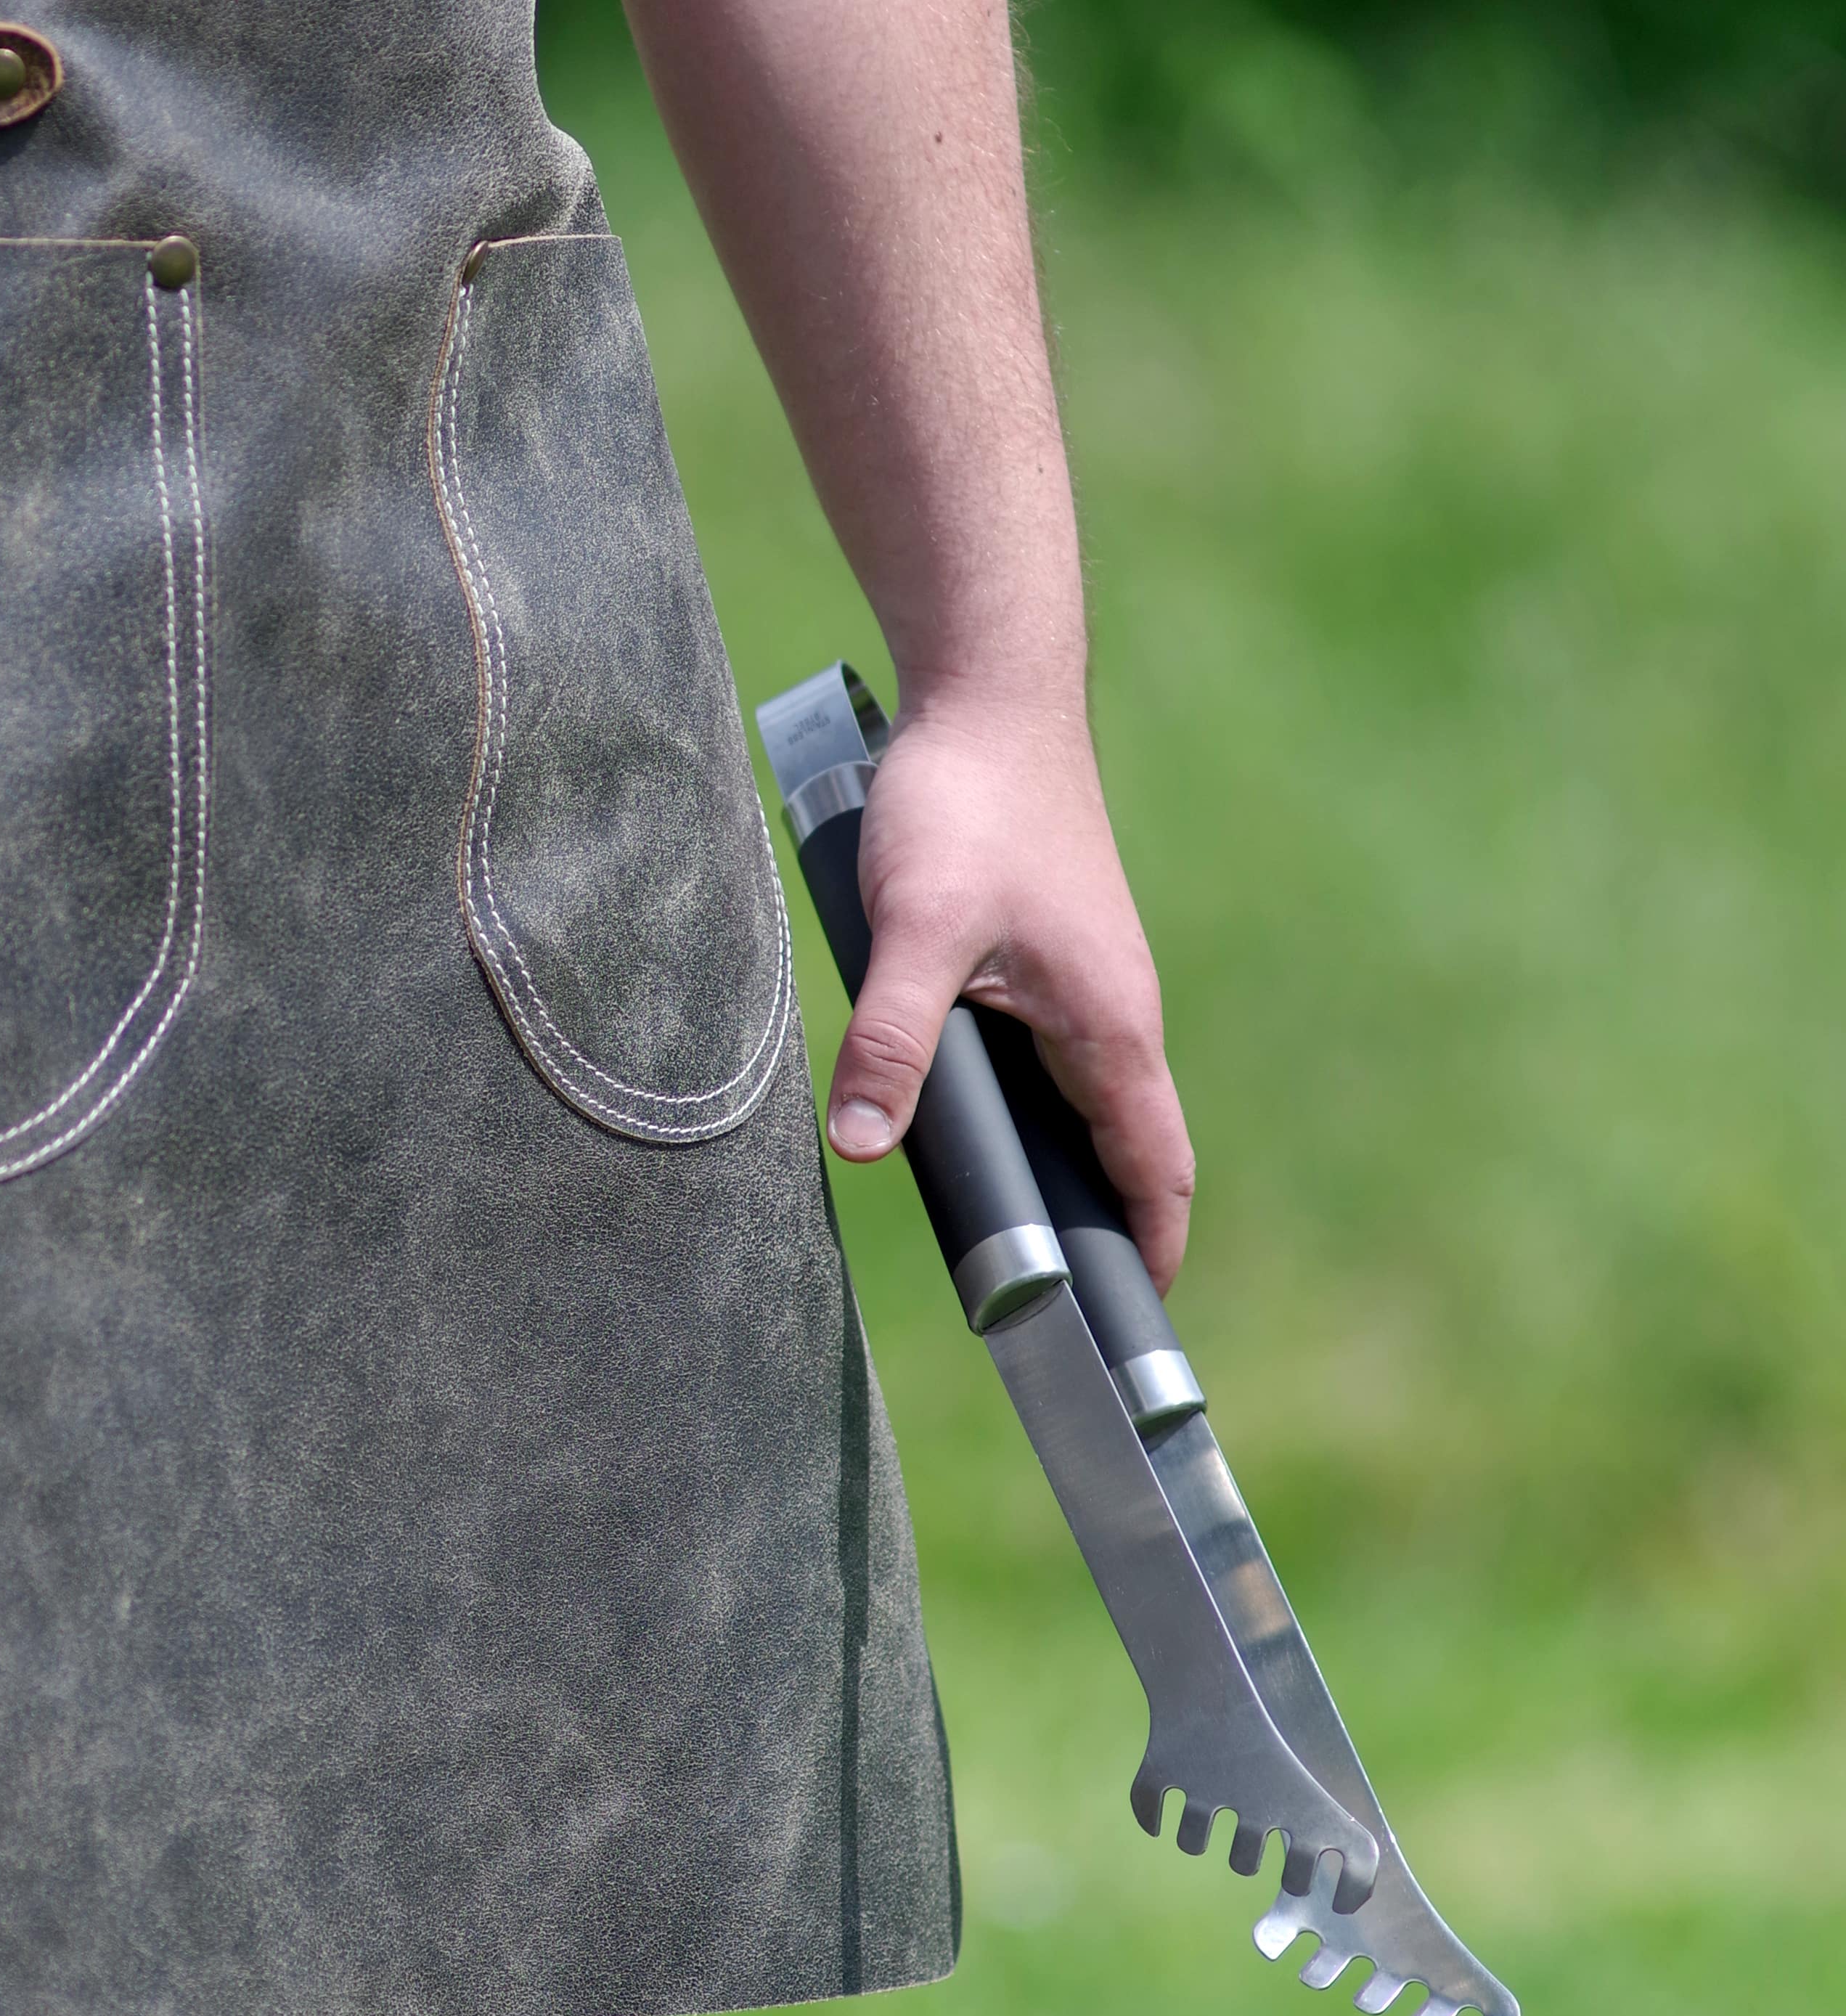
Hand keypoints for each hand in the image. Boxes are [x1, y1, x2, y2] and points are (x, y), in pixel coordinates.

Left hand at [824, 680, 1193, 1286]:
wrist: (988, 696)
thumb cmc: (967, 804)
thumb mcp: (914, 930)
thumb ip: (889, 1038)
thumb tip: (861, 1143)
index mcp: (1113, 1026)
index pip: (1155, 1168)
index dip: (1150, 1248)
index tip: (1131, 1319)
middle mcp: (1118, 1011)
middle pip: (1124, 1147)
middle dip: (1099, 1223)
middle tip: (1048, 1296)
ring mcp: (1088, 979)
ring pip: (1085, 1098)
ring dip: (1058, 1160)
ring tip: (1006, 1228)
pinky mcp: (1051, 950)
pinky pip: (1053, 1050)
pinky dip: (1028, 1101)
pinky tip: (967, 1114)